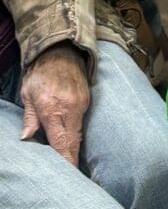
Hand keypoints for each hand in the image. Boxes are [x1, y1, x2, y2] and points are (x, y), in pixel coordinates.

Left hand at [20, 43, 89, 165]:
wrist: (62, 49)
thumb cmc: (41, 71)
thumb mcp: (28, 94)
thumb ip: (30, 117)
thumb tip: (27, 138)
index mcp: (53, 109)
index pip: (61, 142)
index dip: (65, 160)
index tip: (68, 172)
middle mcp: (71, 108)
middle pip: (74, 141)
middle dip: (72, 158)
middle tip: (70, 171)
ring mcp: (82, 103)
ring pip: (79, 132)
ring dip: (73, 145)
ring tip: (68, 157)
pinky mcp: (87, 98)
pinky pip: (82, 120)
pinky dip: (76, 131)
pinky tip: (70, 136)